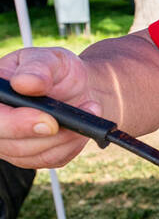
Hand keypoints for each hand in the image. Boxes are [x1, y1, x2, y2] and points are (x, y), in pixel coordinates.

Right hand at [0, 46, 101, 167]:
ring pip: (33, 155)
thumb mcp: (50, 59)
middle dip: (45, 136)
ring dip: (66, 137)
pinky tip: (81, 127)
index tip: (48, 119)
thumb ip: (37, 68)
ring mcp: (11, 143)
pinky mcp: (32, 157)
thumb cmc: (57, 72)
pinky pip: (51, 159)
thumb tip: (25, 83)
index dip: (15, 123)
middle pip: (8, 143)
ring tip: (89, 110)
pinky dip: (71, 144)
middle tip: (74, 120)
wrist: (77, 89)